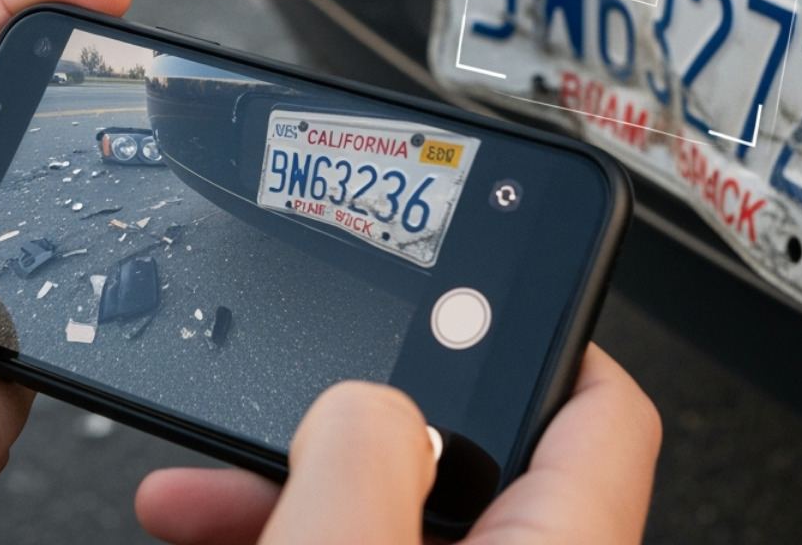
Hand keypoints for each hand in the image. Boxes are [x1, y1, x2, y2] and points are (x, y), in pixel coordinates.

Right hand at [135, 343, 661, 544]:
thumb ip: (361, 461)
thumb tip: (360, 401)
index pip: (601, 404)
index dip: (545, 325)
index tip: (479, 282)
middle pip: (466, 450)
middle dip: (355, 411)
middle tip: (289, 383)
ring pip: (389, 513)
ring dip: (296, 480)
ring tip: (201, 480)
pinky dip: (290, 534)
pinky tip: (207, 522)